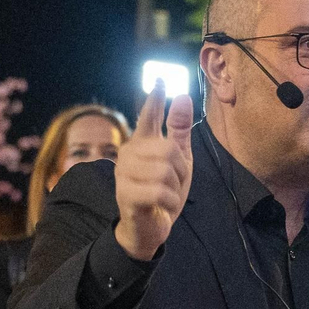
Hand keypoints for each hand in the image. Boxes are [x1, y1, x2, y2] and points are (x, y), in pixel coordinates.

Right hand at [113, 82, 193, 261]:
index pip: (148, 115)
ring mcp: (125, 173)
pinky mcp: (126, 194)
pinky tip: (161, 207)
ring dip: (174, 188)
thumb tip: (183, 96)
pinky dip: (168, 201)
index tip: (161, 78)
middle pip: (168, 149)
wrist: (149, 230)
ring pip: (165, 170)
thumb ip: (178, 131)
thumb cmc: (162, 193)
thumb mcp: (178, 162)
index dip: (155, 98)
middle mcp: (129, 154)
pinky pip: (159, 191)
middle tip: (173, 185)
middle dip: (179, 171)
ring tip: (166, 196)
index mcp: (143, 144)